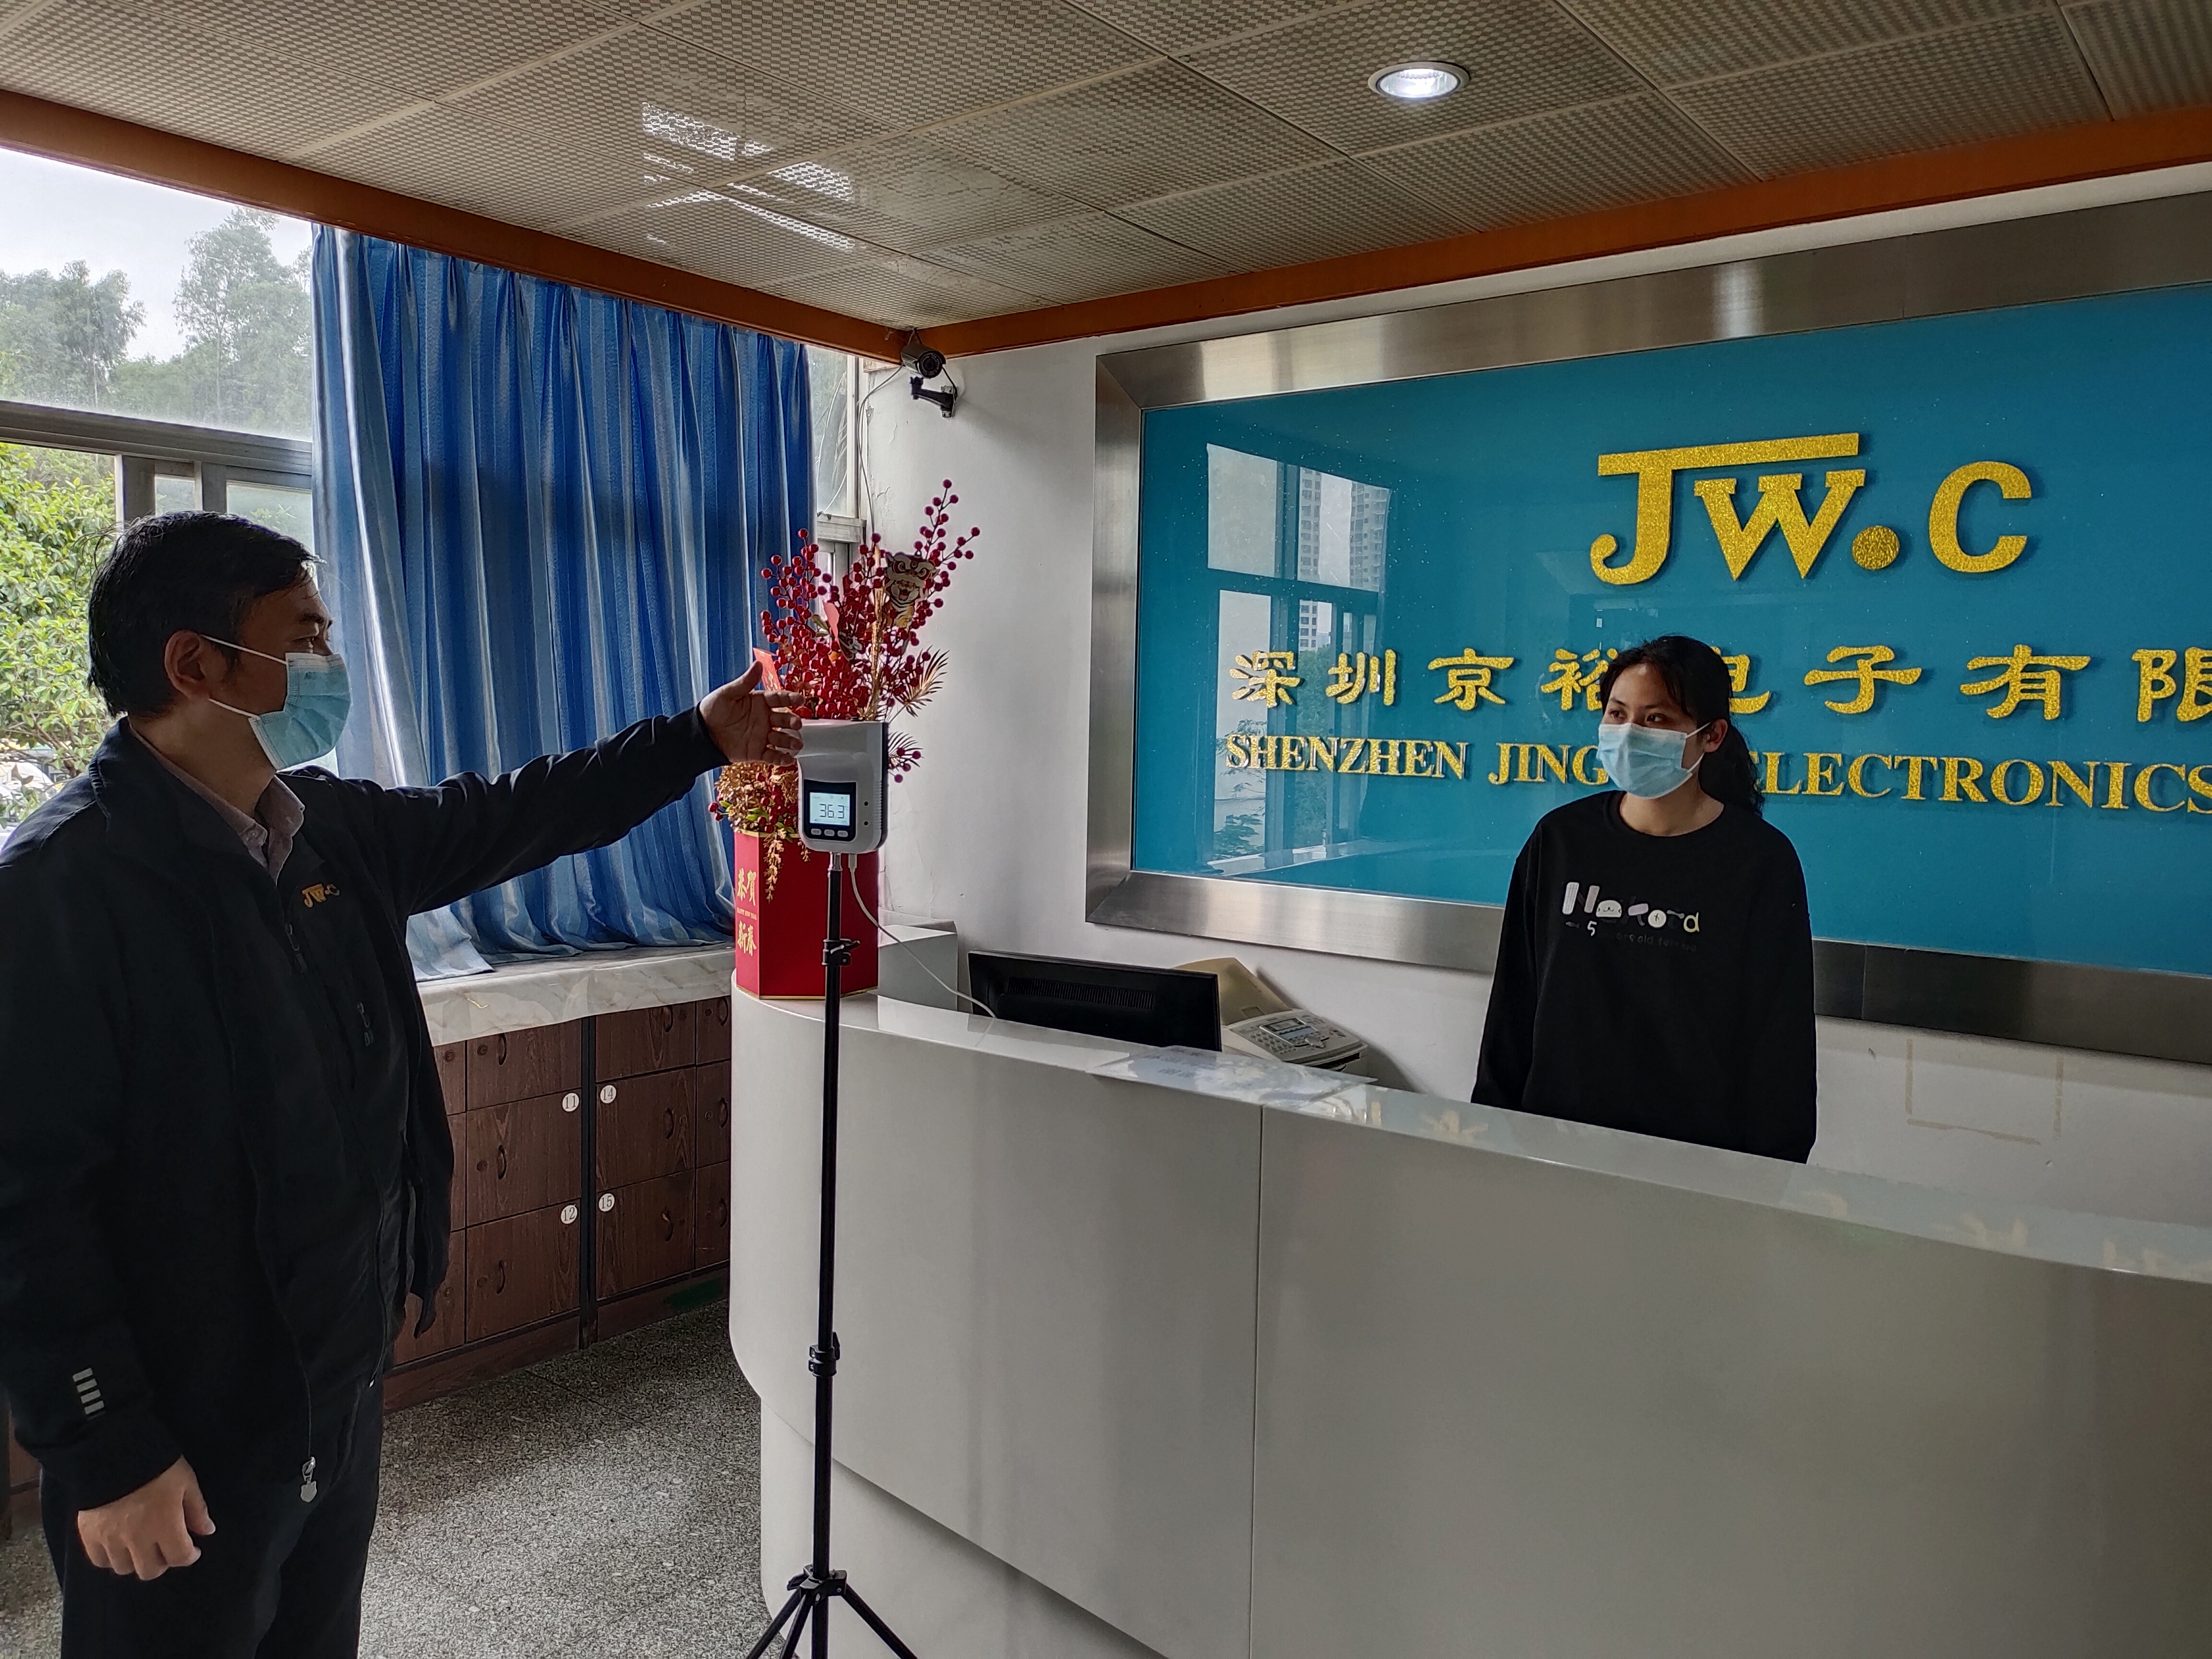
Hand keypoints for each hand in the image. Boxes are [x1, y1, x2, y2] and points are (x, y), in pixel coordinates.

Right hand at [78, 1456, 214, 1579]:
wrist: (111, 1452)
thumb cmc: (156, 1465)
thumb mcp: (185, 1481)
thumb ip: (196, 1509)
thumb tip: (207, 1531)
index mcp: (164, 1526)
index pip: (179, 1557)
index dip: (189, 1556)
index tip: (192, 1549)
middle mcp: (137, 1539)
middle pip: (150, 1571)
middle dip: (163, 1562)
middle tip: (166, 1548)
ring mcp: (110, 1540)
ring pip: (124, 1569)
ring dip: (136, 1561)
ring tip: (142, 1546)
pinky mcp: (89, 1535)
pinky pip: (99, 1560)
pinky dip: (111, 1558)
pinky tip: (118, 1546)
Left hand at [699, 661, 804, 764]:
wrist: (701, 734)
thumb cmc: (712, 711)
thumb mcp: (727, 693)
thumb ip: (745, 682)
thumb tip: (758, 664)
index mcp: (759, 702)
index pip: (778, 698)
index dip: (790, 698)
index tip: (799, 699)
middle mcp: (764, 718)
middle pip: (784, 719)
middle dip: (792, 721)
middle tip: (797, 723)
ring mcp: (762, 735)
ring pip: (781, 738)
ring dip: (790, 741)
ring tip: (796, 744)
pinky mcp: (757, 751)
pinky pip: (772, 755)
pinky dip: (781, 758)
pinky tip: (788, 759)